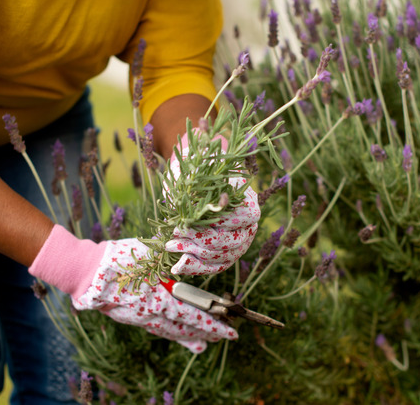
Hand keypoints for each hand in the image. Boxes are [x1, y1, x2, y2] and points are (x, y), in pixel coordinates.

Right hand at [29, 225, 236, 352]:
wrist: (85, 272)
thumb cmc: (119, 258)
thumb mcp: (150, 254)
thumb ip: (171, 260)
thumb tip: (189, 256)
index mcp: (161, 298)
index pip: (194, 315)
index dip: (213, 324)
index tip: (230, 330)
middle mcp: (153, 313)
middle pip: (185, 328)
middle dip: (206, 333)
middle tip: (223, 338)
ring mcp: (141, 318)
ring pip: (170, 331)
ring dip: (188, 338)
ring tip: (202, 346)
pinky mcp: (131, 318)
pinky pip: (155, 329)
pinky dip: (168, 333)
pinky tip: (173, 334)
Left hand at [164, 132, 260, 274]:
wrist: (196, 178)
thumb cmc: (196, 170)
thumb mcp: (196, 167)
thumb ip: (198, 168)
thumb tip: (195, 151)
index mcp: (248, 202)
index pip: (240, 219)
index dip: (214, 224)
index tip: (187, 222)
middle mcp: (249, 225)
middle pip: (229, 241)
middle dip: (198, 241)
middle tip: (173, 237)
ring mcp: (239, 241)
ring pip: (222, 257)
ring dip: (193, 254)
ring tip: (170, 247)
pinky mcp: (226, 254)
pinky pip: (215, 267)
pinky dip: (195, 268)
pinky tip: (177, 267)